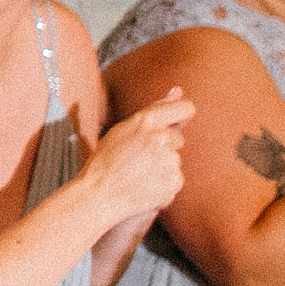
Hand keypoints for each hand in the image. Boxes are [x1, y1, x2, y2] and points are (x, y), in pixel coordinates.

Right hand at [80, 87, 192, 223]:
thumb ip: (155, 109)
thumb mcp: (124, 128)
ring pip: (175, 160)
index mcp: (146, 120)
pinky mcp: (175, 182)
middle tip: (140, 158)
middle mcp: (161, 138)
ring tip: (139, 173)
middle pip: (178, 138)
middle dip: (165, 146)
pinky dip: (164, 184)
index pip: (185, 108)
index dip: (181, 115)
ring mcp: (169, 161)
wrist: (99, 195)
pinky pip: (175, 179)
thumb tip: (178, 90)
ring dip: (163, 166)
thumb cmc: (106, 161)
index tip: (175, 123)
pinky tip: (145, 186)